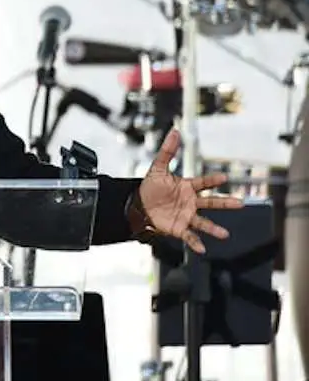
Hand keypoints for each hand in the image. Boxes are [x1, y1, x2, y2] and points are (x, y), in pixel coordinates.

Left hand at [137, 128, 242, 252]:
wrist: (139, 206)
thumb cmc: (150, 187)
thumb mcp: (158, 167)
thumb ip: (167, 150)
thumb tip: (175, 131)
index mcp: (187, 187)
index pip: (202, 183)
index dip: (212, 180)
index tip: (223, 177)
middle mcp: (190, 202)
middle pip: (211, 203)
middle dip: (225, 203)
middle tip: (240, 203)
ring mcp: (186, 216)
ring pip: (203, 222)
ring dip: (213, 229)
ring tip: (224, 234)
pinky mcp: (179, 228)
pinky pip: (189, 236)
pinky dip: (196, 243)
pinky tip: (202, 249)